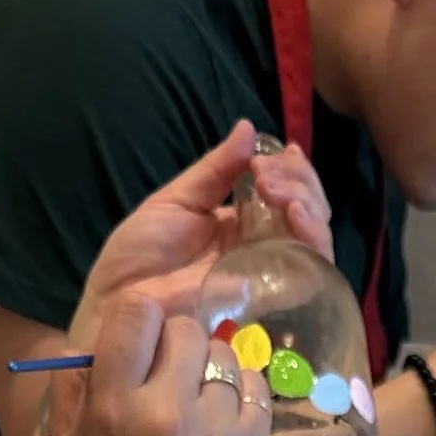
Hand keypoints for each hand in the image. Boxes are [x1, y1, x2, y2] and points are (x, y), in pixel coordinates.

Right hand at [45, 285, 269, 435]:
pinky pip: (256, 388)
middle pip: (185, 330)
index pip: (135, 312)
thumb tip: (96, 339)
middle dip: (176, 348)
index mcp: (114, 408)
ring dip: (212, 372)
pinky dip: (242, 394)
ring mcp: (216, 430)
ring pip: (225, 357)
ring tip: (199, 406)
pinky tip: (225, 419)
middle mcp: (167, 411)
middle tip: (172, 381)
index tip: (143, 344)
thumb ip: (76, 388)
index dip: (140, 322)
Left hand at [67, 127, 333, 346]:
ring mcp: (269, 276)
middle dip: (299, 181)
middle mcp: (262, 251)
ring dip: (308, 202)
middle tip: (268, 172)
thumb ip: (215, 171)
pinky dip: (312, 238)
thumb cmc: (137, 259)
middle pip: (307, 212)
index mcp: (240, 226)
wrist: (120, 307)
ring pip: (315, 239)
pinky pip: (310, 272)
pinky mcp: (272, 300)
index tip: (274, 150)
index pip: (285, 194)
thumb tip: (249, 128)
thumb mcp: (177, 200)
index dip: (289, 169)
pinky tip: (295, 214)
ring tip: (278, 189)